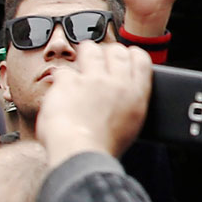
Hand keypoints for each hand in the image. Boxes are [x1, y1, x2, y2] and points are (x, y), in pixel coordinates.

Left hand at [34, 42, 153, 165]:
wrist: (80, 152)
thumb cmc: (104, 145)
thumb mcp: (133, 123)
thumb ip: (131, 102)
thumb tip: (125, 93)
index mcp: (136, 93)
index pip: (140, 59)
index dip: (131, 54)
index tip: (125, 57)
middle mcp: (116, 82)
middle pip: (116, 50)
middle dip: (107, 52)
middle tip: (99, 62)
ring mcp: (92, 80)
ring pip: (90, 50)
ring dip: (85, 54)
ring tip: (80, 64)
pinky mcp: (68, 82)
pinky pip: (64, 70)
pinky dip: (61, 79)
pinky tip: (61, 89)